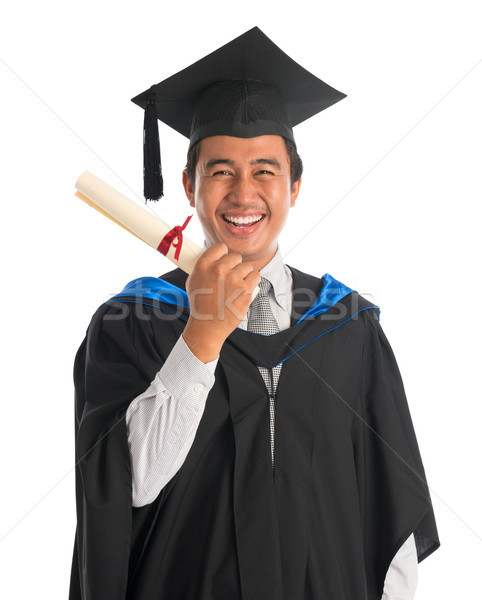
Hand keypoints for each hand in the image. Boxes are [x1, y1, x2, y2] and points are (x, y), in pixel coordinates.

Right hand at [182, 243, 260, 361]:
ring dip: (245, 274)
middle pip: (236, 256)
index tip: (225, 262)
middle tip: (231, 278)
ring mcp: (233, 279)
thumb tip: (215, 257)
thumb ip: (204, 266)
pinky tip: (245, 288)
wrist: (208, 326)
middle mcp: (219, 269)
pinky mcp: (245, 289)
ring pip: (247, 266)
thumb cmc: (200, 305)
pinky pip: (256, 276)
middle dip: (235, 266)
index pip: (220, 247)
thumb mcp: (193, 281)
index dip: (224, 255)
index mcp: (204, 265)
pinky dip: (253, 282)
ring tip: (238, 286)